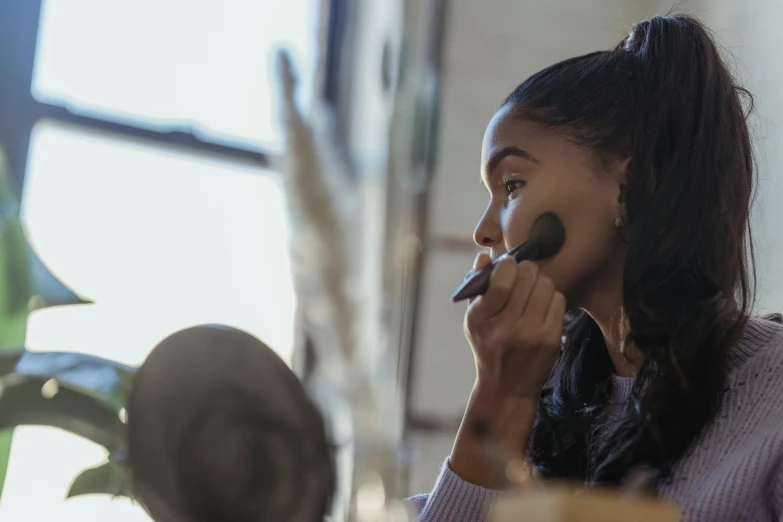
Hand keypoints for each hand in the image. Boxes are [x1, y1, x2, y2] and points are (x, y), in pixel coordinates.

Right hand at [464, 252, 565, 399]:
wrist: (507, 387)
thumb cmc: (487, 345)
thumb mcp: (473, 319)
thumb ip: (477, 285)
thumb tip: (486, 255)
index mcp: (481, 320)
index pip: (502, 280)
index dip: (508, 265)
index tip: (508, 265)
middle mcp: (506, 328)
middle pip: (527, 278)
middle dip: (526, 270)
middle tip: (523, 275)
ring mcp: (532, 335)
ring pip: (546, 285)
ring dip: (540, 282)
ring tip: (532, 290)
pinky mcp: (551, 339)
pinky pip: (559, 300)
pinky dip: (551, 296)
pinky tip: (542, 305)